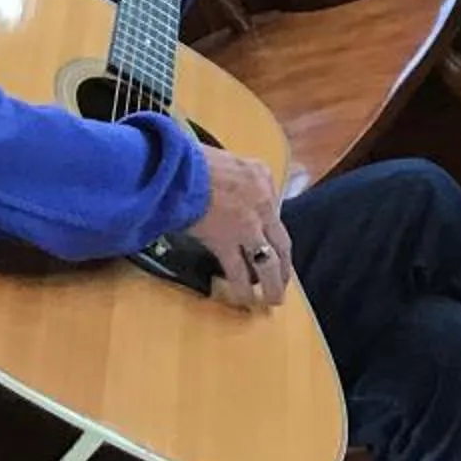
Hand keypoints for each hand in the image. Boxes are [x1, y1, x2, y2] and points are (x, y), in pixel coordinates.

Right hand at [193, 146, 289, 308]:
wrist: (176, 168)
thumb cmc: (191, 161)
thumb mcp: (226, 161)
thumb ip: (238, 179)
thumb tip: (234, 197)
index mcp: (261, 176)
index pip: (275, 209)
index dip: (272, 233)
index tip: (271, 247)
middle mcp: (262, 201)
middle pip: (281, 242)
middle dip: (285, 265)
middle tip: (284, 281)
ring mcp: (247, 224)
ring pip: (268, 262)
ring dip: (272, 283)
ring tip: (273, 298)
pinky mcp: (226, 241)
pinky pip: (239, 271)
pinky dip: (243, 288)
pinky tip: (245, 299)